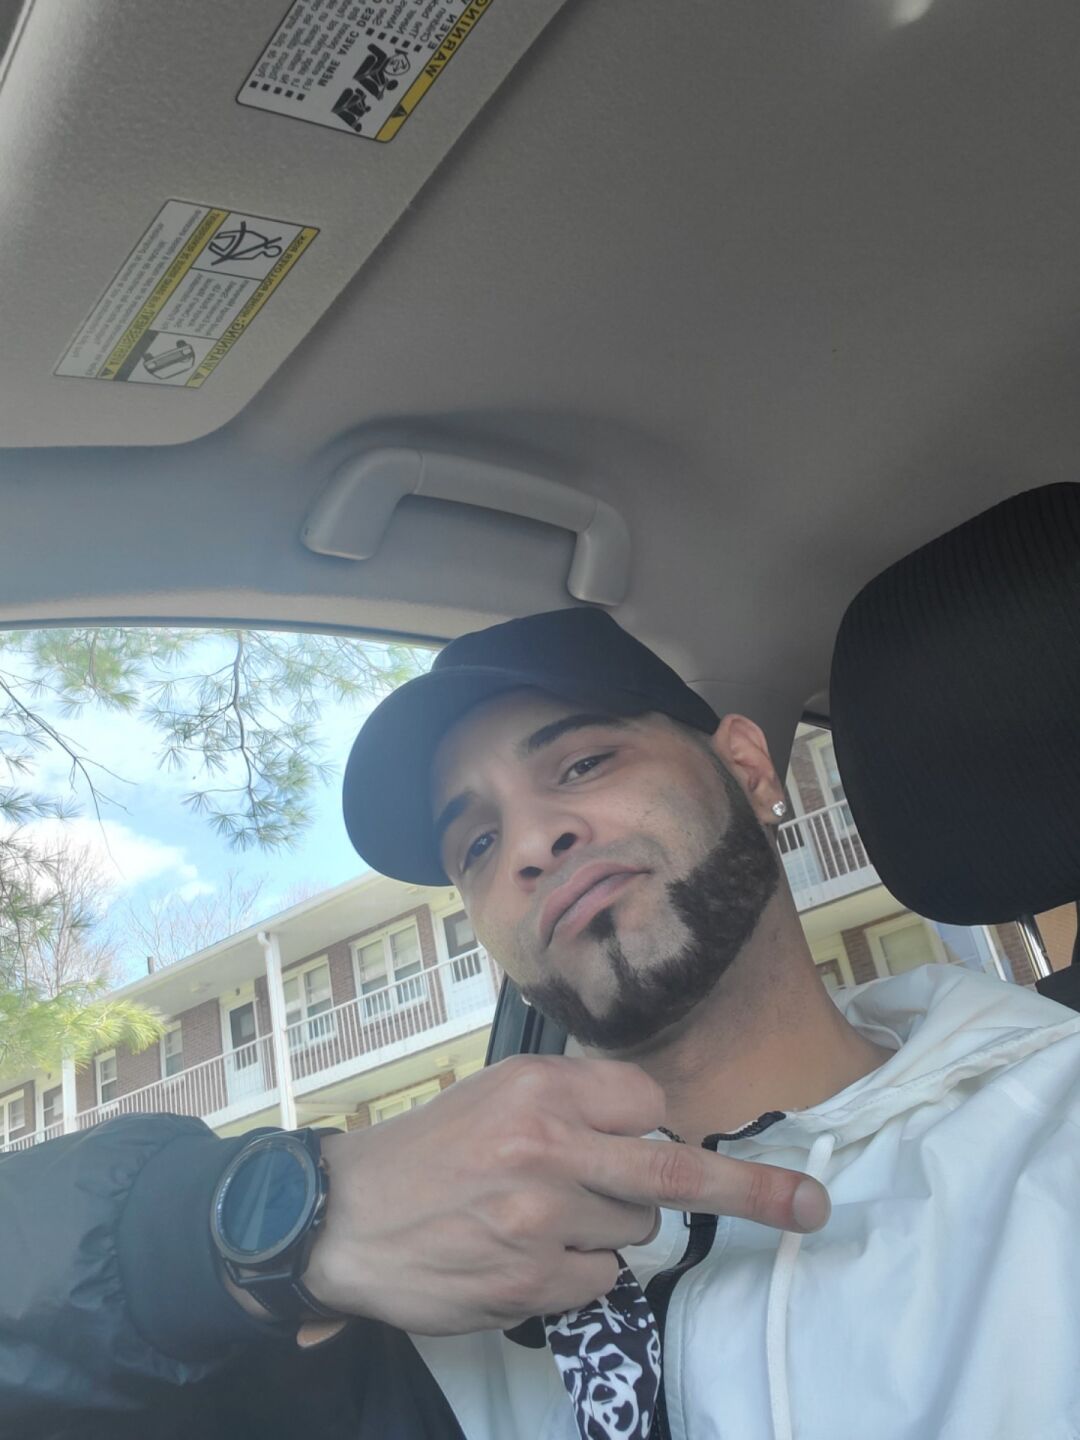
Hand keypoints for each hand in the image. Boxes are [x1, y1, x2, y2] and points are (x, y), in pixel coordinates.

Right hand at [299, 1055, 829, 1334]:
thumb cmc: (427, 1149)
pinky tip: (520, 1255)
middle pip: (672, 1171)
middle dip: (751, 1189)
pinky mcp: (530, 1285)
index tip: (661, 1135)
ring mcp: (540, 1220)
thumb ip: (573, 1104)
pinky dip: (575, 1272)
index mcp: (539, 1088)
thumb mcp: (495, 1095)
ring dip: (603, 1226)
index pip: (649, 1101)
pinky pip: (599, 1279)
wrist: (345, 1217)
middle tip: (811, 1205)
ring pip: (632, 1229)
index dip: (654, 1122)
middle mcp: (547, 1147)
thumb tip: (657, 1126)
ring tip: (532, 1216)